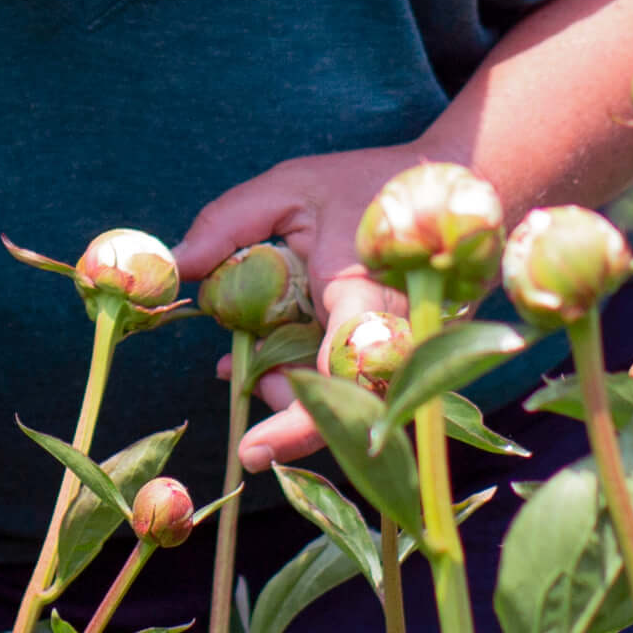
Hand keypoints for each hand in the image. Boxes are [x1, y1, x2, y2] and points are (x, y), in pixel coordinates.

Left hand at [174, 147, 421, 474]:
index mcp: (367, 297)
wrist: (459, 182)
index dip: (298, 423)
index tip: (254, 451)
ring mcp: (406, 348)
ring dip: (296, 389)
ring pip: (349, 399)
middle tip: (238, 374)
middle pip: (341, 405)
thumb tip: (173, 267)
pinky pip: (359, 381)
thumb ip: (227, 225)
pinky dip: (316, 377)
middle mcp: (396, 336)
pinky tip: (279, 358)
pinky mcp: (406, 351)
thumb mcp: (289, 189)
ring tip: (250, 362)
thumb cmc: (368, 183)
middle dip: (284, 403)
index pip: (339, 380)